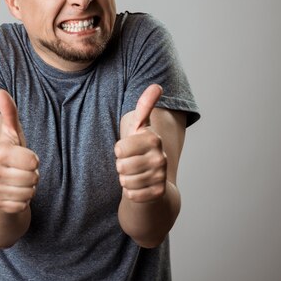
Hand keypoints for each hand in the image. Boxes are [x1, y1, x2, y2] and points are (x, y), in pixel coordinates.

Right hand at [0, 90, 38, 213]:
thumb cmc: (6, 159)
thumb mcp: (11, 136)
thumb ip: (9, 113)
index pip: (34, 160)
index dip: (32, 161)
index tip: (21, 160)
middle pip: (33, 177)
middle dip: (31, 177)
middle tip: (19, 173)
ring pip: (29, 192)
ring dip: (27, 189)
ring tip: (16, 184)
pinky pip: (23, 205)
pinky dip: (21, 202)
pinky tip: (12, 196)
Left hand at [115, 84, 166, 202]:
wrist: (153, 178)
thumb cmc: (140, 149)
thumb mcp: (138, 127)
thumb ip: (144, 106)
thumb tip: (157, 85)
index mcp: (153, 139)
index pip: (119, 148)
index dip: (119, 150)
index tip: (127, 148)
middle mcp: (160, 157)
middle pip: (121, 166)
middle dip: (120, 166)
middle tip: (130, 163)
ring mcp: (161, 176)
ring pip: (125, 181)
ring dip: (125, 179)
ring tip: (134, 174)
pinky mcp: (158, 193)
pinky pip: (131, 195)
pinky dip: (130, 192)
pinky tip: (138, 186)